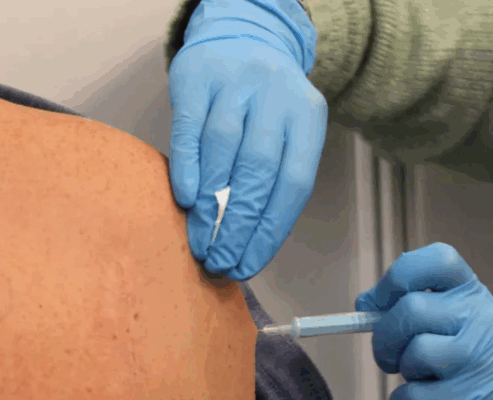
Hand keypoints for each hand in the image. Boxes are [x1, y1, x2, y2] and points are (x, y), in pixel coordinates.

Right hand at [169, 0, 326, 280]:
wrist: (241, 40)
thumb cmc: (264, 107)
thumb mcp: (287, 133)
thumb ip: (275, 180)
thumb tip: (249, 247)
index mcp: (307, 118)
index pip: (293, 184)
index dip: (269, 231)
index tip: (247, 265)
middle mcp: (276, 96)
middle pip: (258, 170)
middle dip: (238, 225)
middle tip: (221, 261)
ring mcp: (237, 83)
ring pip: (224, 148)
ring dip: (210, 203)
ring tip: (200, 241)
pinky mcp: (198, 76)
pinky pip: (190, 127)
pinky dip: (188, 166)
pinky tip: (185, 200)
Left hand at [356, 243, 492, 399]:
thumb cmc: (487, 366)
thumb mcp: (467, 324)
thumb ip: (423, 307)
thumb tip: (363, 306)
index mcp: (476, 294)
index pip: (437, 260)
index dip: (397, 276)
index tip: (379, 302)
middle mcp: (483, 318)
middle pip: (411, 309)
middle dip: (383, 336)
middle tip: (387, 355)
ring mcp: (479, 359)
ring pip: (411, 352)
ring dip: (399, 371)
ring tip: (417, 379)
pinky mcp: (470, 399)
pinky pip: (410, 395)